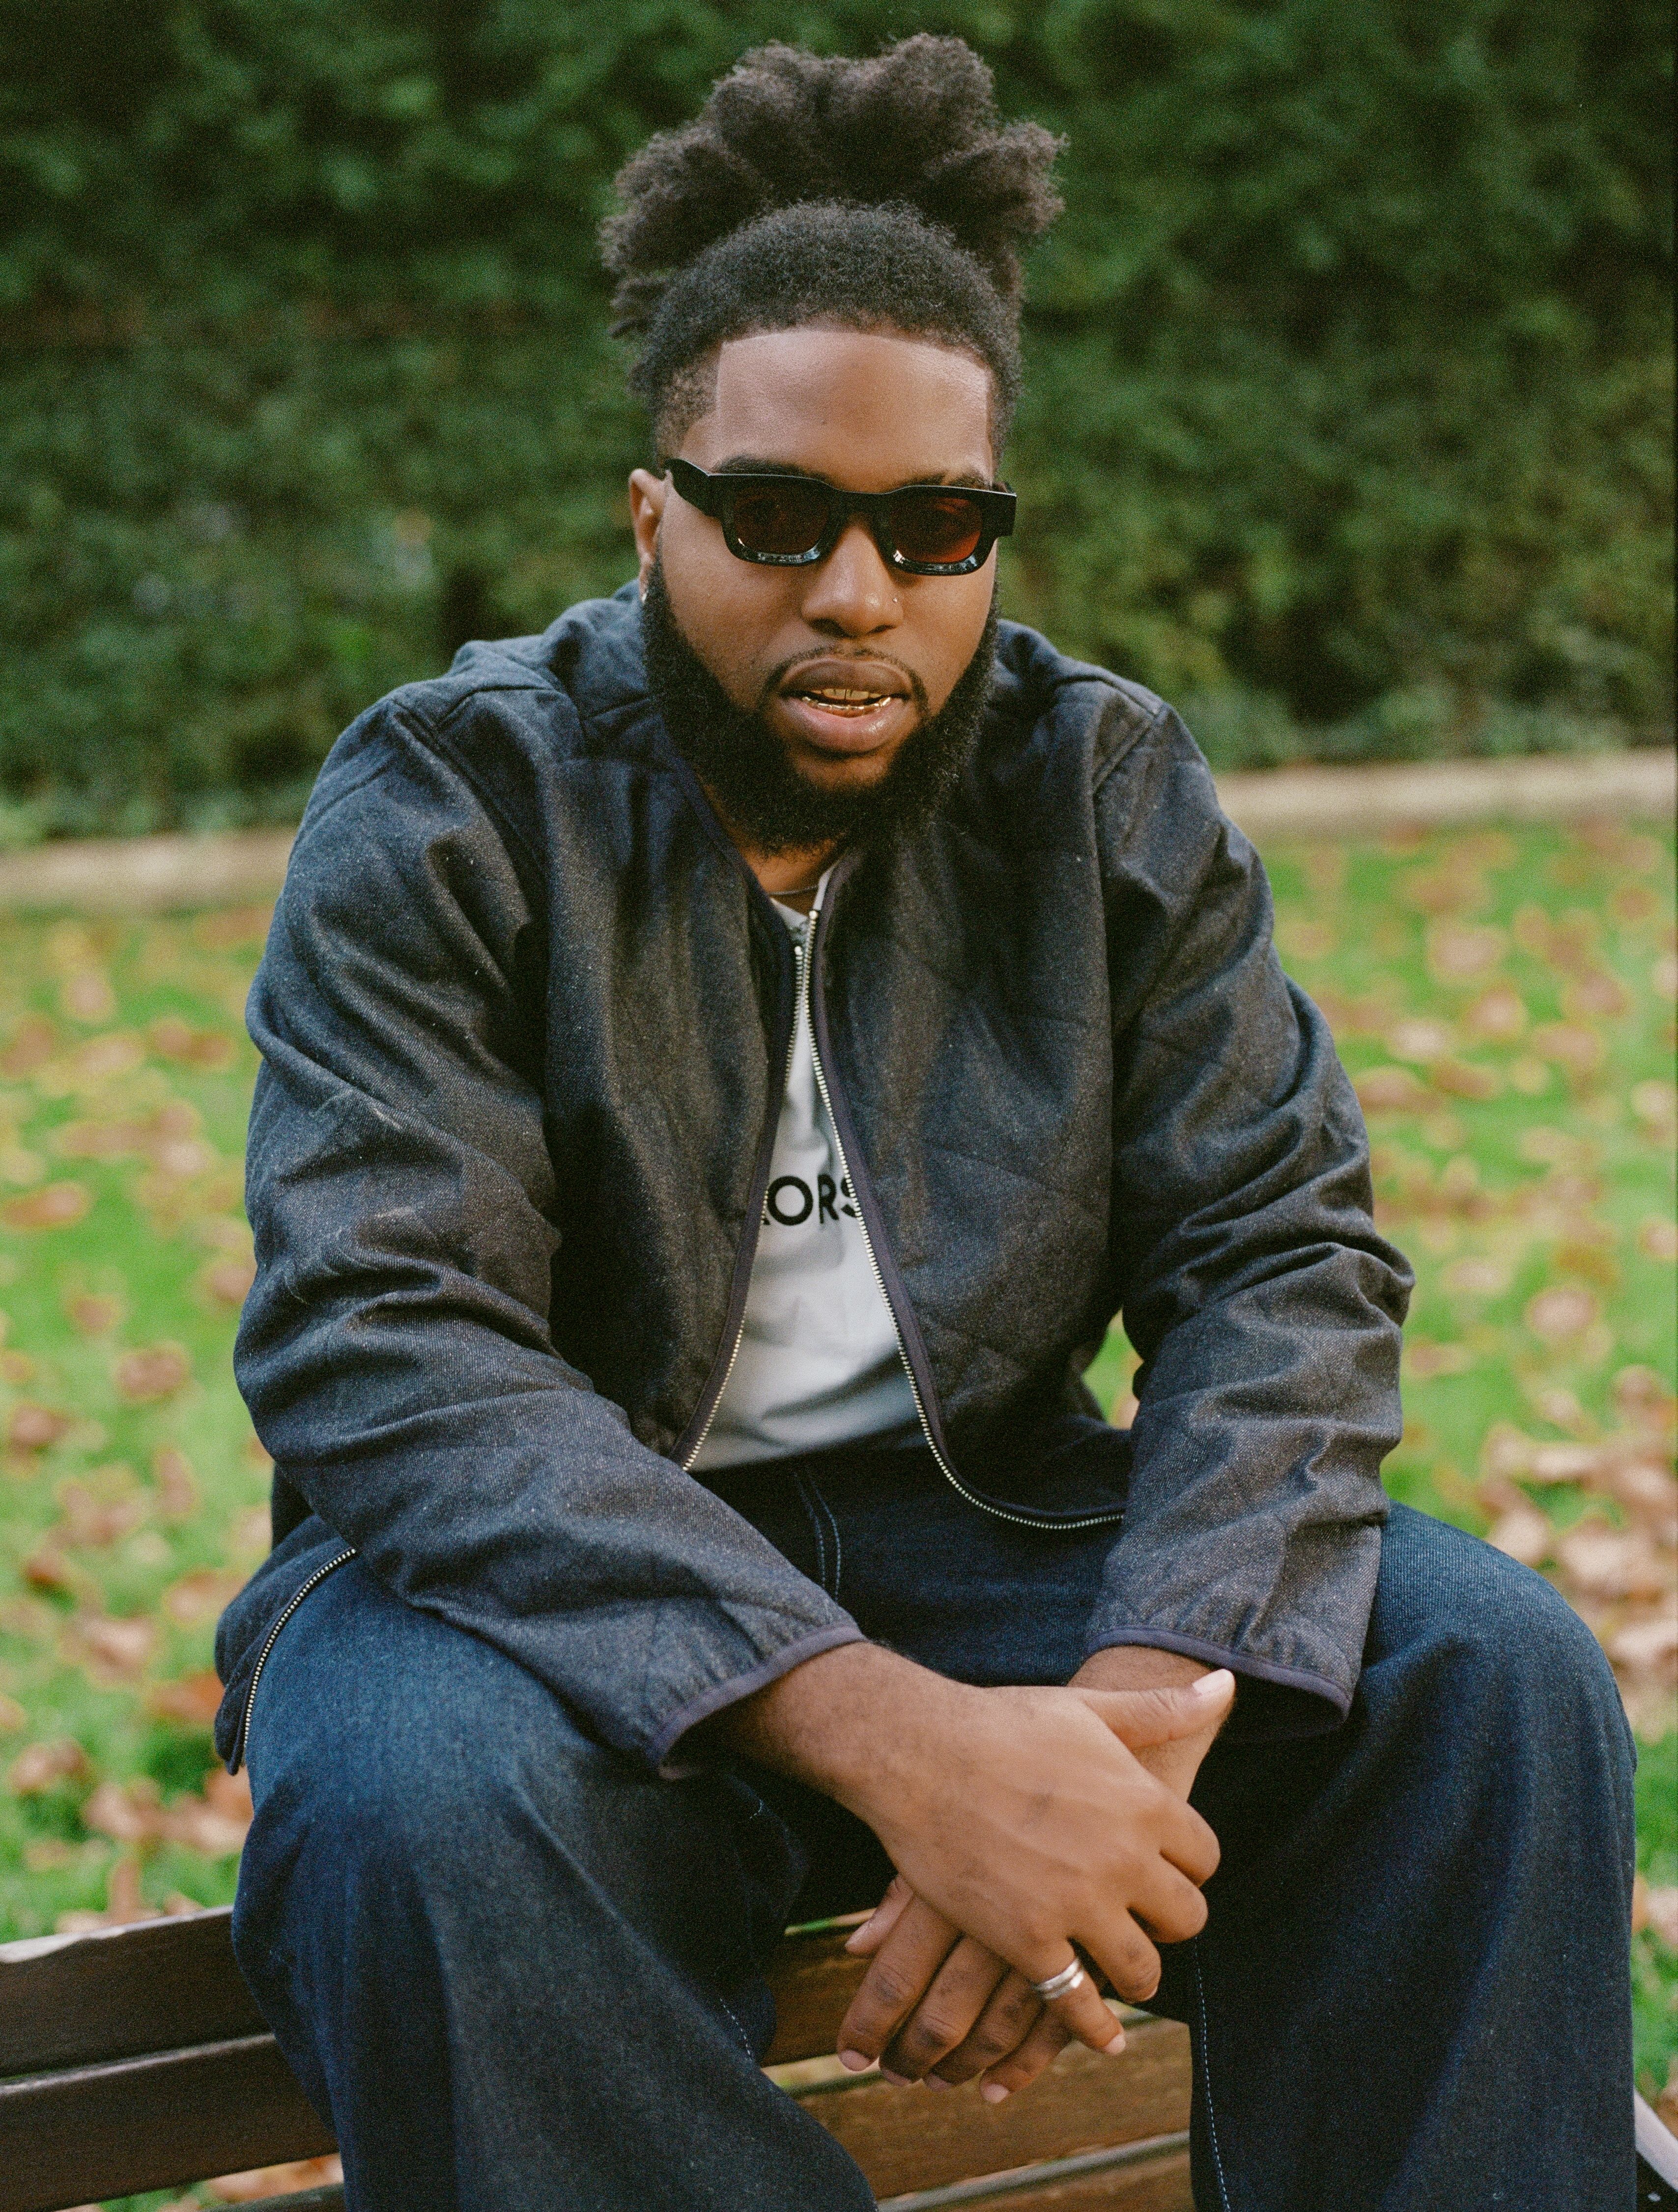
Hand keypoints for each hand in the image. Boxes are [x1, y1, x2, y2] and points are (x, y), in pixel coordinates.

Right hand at [711, 1645, 1232, 2081]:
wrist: (917, 1752)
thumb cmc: (1001, 1722)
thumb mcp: (1089, 1709)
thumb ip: (1162, 1709)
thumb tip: (1226, 1683)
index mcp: (1143, 1803)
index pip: (1205, 1858)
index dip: (1187, 1866)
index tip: (1166, 1869)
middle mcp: (1122, 1859)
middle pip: (1185, 1918)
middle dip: (1170, 1922)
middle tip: (1148, 1921)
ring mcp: (1075, 1905)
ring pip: (1141, 1971)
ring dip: (1138, 1976)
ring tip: (1125, 1974)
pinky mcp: (1026, 1941)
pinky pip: (1077, 2005)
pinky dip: (1094, 2028)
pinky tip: (1102, 2035)